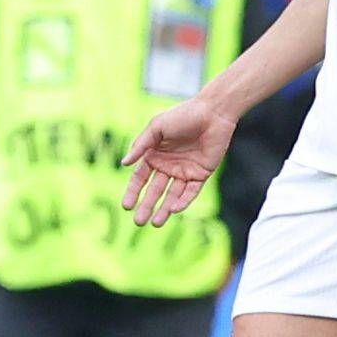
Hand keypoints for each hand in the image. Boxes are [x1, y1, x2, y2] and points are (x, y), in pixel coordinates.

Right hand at [119, 93, 238, 226]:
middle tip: (138, 222)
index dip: (133, 192)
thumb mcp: (156, 128)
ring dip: (164, 210)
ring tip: (155, 223)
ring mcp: (184, 171)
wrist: (213, 113)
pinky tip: (174, 209)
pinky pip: (190, 192)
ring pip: (172, 195)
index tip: (126, 206)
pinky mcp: (201, 174)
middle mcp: (168, 166)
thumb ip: (140, 146)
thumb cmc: (183, 115)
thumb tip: (124, 163)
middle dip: (146, 206)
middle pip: (154, 191)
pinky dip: (183, 201)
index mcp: (154, 155)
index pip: (140, 178)